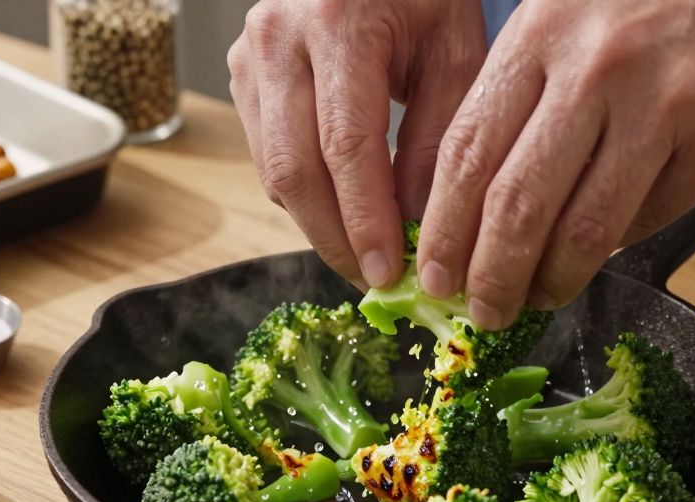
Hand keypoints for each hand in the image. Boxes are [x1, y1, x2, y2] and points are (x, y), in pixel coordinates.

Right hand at [228, 0, 487, 288]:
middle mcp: (278, 37)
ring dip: (318, 225)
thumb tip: (418, 227)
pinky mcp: (241, 73)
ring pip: (273, 171)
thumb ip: (437, 136)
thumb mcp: (453, 48)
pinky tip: (344, 213)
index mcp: (337, 21)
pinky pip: (267, 156)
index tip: (389, 273)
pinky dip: (306, 195)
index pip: (345, 145)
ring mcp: (249, 55)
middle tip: (374, 282)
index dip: (365, 219)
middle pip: (294, 169)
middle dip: (334, 240)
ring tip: (365, 257)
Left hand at [416, 0, 694, 328]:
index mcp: (543, 35)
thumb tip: (470, 213)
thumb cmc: (657, 4)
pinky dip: (621, 244)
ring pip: (586, 230)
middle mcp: (598, 68)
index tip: (433, 274)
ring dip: (554, 281)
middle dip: (491, 277)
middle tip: (484, 312)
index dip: (443, 229)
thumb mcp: (568, 20)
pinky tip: (607, 244)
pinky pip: (652, 220)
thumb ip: (520, 99)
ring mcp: (665, 106)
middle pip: (518, 205)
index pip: (467, 153)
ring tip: (539, 297)